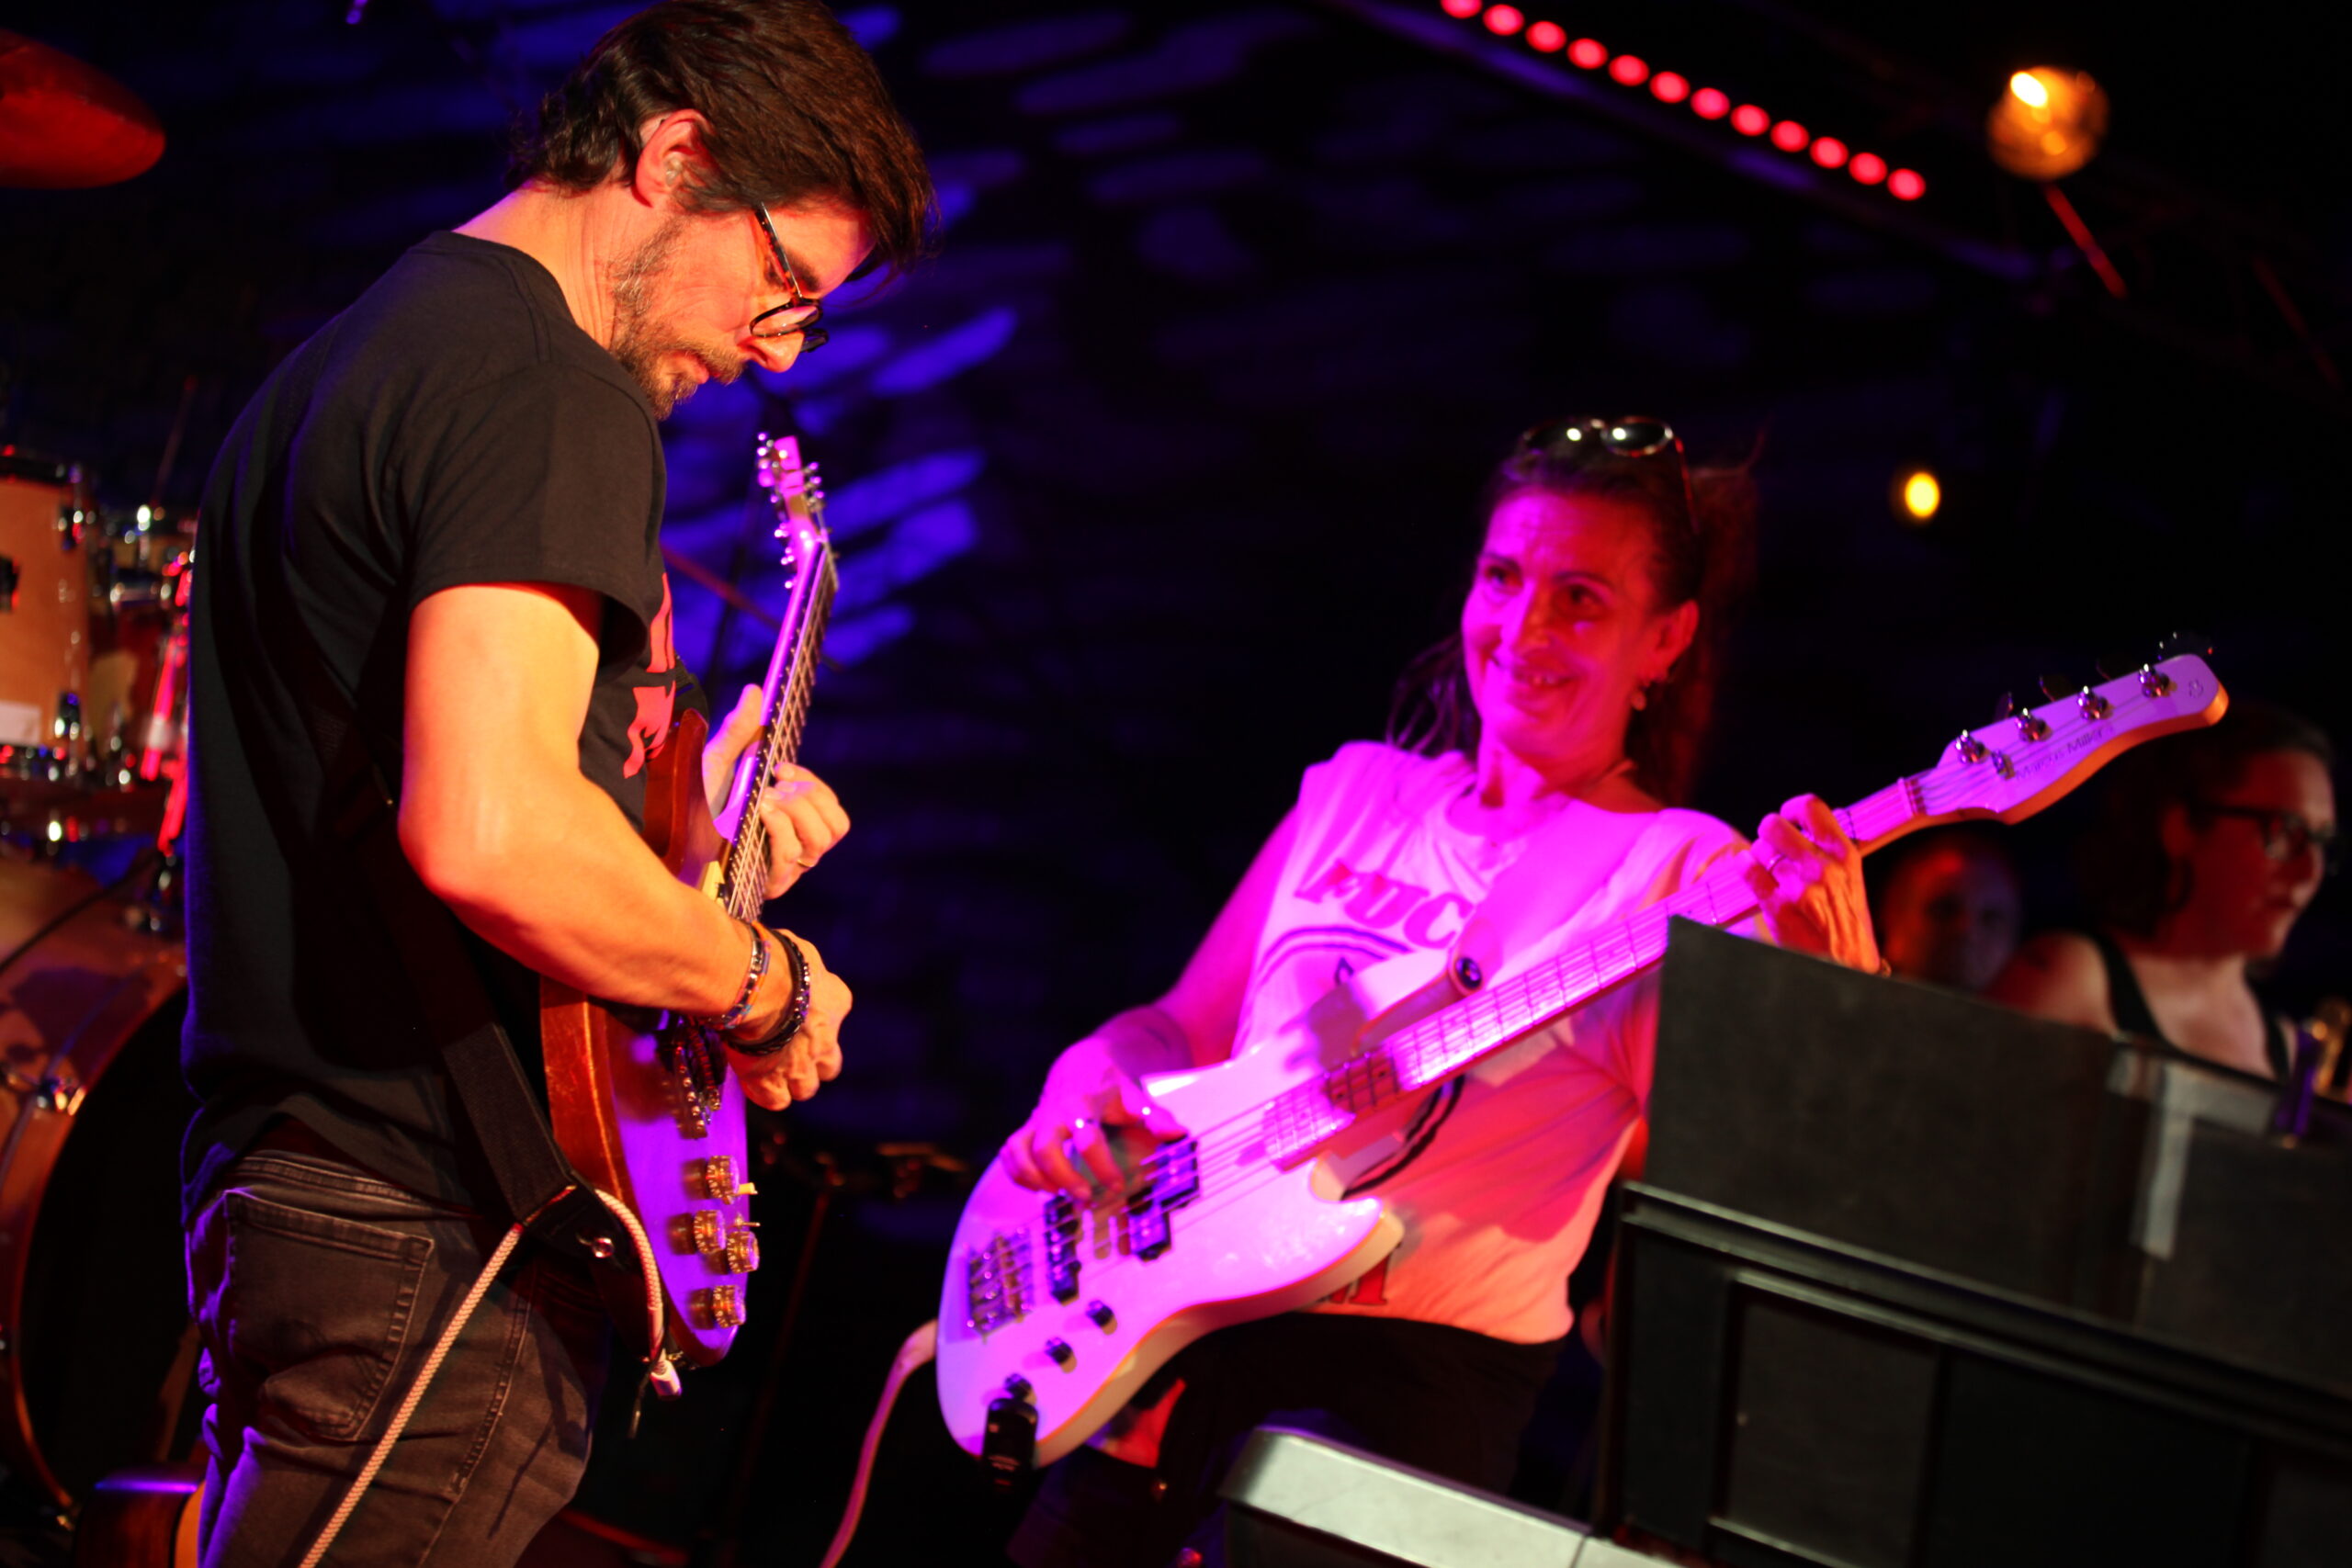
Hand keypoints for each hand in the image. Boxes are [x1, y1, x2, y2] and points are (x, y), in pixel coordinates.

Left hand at [702, 685, 848, 897]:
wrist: (663, 842)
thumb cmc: (691, 807)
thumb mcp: (716, 762)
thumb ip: (740, 730)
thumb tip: (756, 690)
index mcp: (789, 821)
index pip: (831, 809)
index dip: (815, 786)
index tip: (781, 768)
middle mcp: (792, 845)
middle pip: (836, 826)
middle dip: (809, 797)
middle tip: (774, 783)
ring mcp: (783, 868)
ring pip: (820, 841)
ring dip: (796, 812)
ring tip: (763, 800)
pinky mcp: (768, 884)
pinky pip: (793, 856)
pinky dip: (780, 829)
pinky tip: (758, 814)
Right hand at [726, 929, 849, 1109]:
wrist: (758, 989)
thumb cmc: (776, 959)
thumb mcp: (798, 951)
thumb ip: (798, 964)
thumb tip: (783, 955)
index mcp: (837, 1002)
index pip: (834, 1016)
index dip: (814, 1020)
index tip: (794, 1014)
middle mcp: (827, 1040)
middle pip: (829, 1066)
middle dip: (813, 1062)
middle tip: (788, 1051)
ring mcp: (802, 1067)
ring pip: (806, 1089)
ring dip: (791, 1081)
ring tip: (768, 1068)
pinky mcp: (773, 1084)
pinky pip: (775, 1101)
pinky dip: (766, 1094)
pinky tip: (752, 1081)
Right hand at [1002, 1039, 1186, 1195]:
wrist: (1081, 1062)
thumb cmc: (1113, 1085)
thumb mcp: (1136, 1097)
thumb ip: (1155, 1117)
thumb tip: (1177, 1134)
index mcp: (1084, 1104)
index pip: (1088, 1138)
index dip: (1101, 1166)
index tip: (1117, 1185)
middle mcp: (1055, 1112)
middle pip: (1045, 1148)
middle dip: (1062, 1176)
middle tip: (1085, 1197)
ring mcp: (1037, 1120)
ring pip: (1020, 1150)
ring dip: (1034, 1178)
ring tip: (1058, 1195)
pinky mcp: (1026, 1128)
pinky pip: (1010, 1151)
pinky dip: (1017, 1172)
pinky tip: (1040, 1188)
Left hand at [1746, 794, 1882, 972]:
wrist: (1847, 964)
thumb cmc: (1847, 921)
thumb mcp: (1851, 878)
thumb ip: (1829, 851)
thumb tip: (1802, 825)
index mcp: (1844, 855)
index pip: (1812, 808)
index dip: (1792, 808)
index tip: (1789, 817)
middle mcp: (1822, 867)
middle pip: (1774, 825)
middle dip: (1767, 832)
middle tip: (1771, 845)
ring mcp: (1799, 887)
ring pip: (1759, 850)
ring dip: (1758, 856)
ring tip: (1769, 870)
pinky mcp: (1778, 906)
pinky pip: (1748, 870)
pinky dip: (1743, 866)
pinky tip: (1748, 869)